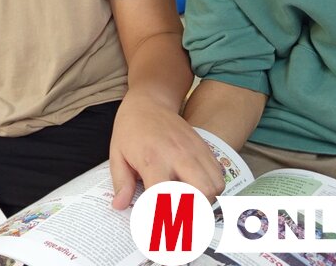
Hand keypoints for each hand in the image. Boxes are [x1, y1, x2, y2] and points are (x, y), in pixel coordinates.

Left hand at [109, 88, 224, 209]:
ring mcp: (194, 150)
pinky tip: (195, 186)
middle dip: (194, 212)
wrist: (149, 102)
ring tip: (188, 202)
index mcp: (152, 159)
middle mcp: (178, 155)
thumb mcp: (117, 154)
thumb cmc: (131, 129)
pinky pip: (218, 173)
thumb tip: (120, 206)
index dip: (163, 220)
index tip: (160, 232)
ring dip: (205, 200)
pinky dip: (211, 186)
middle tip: (180, 217)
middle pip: (201, 193)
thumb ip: (121, 182)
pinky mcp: (204, 146)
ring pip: (215, 185)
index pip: (164, 198)